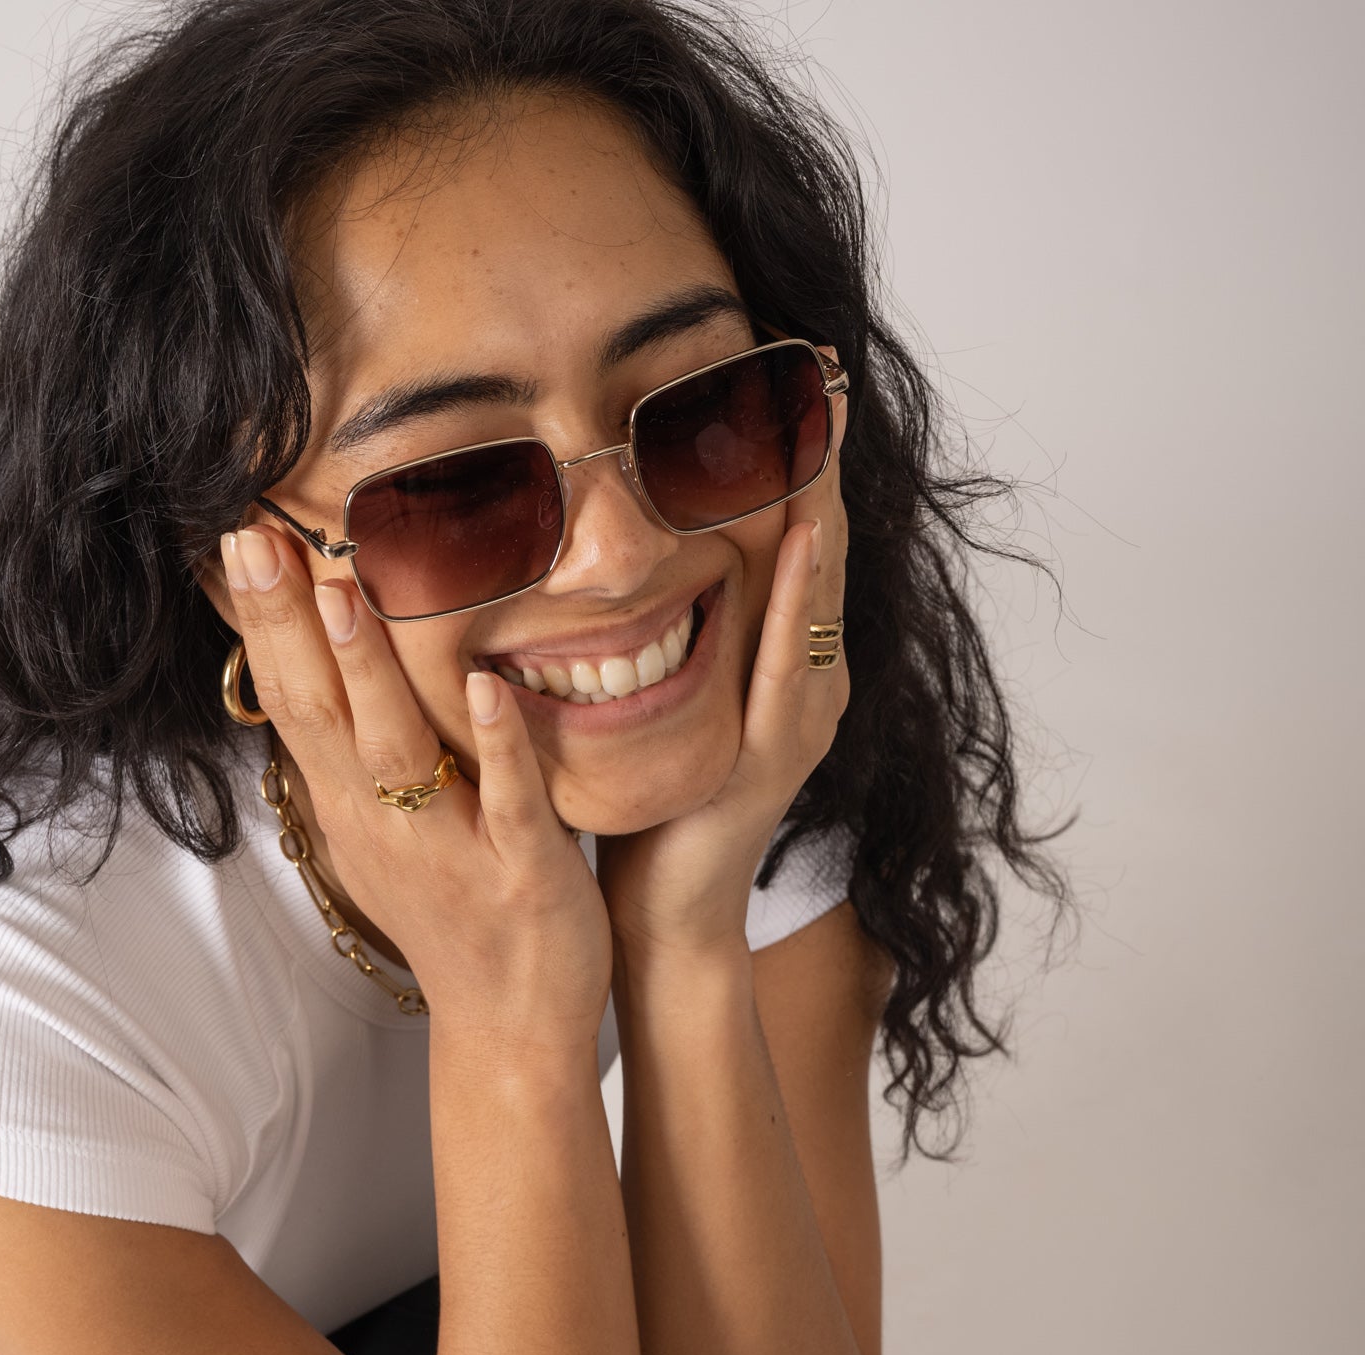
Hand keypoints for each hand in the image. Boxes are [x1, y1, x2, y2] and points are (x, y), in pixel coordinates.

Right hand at [221, 524, 612, 1044]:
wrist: (510, 1030)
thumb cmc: (452, 919)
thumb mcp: (379, 836)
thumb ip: (347, 759)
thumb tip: (306, 675)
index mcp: (350, 808)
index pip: (288, 700)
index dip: (259, 622)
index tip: (232, 535)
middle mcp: (382, 824)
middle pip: (319, 713)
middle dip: (284, 622)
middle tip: (252, 533)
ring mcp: (449, 849)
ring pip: (398, 748)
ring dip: (369, 670)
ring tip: (346, 589)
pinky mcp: (522, 874)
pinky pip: (507, 803)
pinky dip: (497, 746)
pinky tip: (491, 688)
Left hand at [594, 349, 851, 961]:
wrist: (659, 915)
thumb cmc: (649, 809)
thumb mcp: (656, 695)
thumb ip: (657, 627)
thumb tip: (602, 543)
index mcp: (780, 662)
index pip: (793, 539)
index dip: (796, 459)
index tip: (791, 370)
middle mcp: (805, 681)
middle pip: (821, 546)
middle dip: (822, 457)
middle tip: (827, 363)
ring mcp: (797, 720)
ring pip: (820, 591)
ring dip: (822, 503)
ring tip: (826, 421)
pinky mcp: (773, 759)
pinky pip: (789, 666)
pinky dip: (797, 600)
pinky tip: (799, 539)